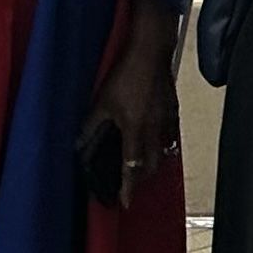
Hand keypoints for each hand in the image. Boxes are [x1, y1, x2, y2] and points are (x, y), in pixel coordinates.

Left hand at [80, 0, 176, 209]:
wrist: (151, 50)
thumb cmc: (126, 73)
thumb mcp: (102, 101)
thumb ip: (92, 126)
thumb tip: (79, 145)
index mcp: (135, 128)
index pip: (132, 167)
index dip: (129, 187)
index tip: (125, 202)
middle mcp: (154, 128)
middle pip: (151, 164)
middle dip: (141, 179)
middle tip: (130, 185)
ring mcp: (166, 118)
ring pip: (162, 151)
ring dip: (151, 162)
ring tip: (141, 166)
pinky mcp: (173, 108)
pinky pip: (169, 135)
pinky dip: (161, 145)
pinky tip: (153, 140)